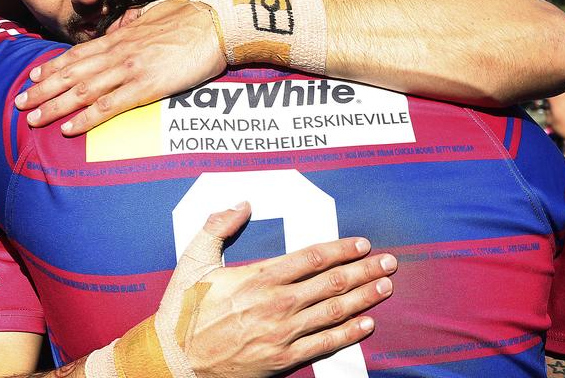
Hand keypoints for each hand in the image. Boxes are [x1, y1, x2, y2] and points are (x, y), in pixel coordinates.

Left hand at [15, 0, 225, 135]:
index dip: (52, 66)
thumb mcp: (154, 13)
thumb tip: (122, 26)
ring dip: (55, 106)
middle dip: (43, 89)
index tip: (32, 77)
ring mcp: (130, 69)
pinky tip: (69, 128)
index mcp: (121, 36)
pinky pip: (110, 105)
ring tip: (33, 119)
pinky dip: (86, 118)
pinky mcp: (146, 86)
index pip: (77, 53)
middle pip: (72, 73)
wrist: (216, 23)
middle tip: (19, 103)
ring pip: (82, 90)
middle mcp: (119, 52)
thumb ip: (134, 23)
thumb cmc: (191, 16)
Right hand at [171, 204, 395, 377]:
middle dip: (364, 271)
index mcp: (258, 277)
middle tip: (389, 262)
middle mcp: (276, 303)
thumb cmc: (184, 309)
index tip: (362, 244)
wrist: (175, 358)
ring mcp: (282, 333)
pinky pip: (325, 344)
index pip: (311, 258)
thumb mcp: (192, 260)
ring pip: (334, 311)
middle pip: (331, 283)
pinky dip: (349, 334)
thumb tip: (242, 204)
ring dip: (364, 298)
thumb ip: (217, 227)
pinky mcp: (283, 359)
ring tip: (386, 287)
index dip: (341, 249)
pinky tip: (367, 324)